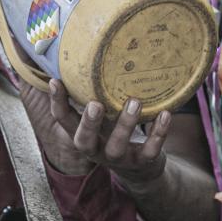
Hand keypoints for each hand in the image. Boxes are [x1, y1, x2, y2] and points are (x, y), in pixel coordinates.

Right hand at [20, 79, 171, 185]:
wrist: (140, 167)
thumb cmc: (113, 131)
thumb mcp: (100, 116)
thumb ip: (91, 95)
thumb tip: (77, 53)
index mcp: (81, 133)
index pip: (63, 120)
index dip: (57, 102)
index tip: (55, 81)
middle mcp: (95, 148)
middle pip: (83, 141)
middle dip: (89, 123)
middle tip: (95, 104)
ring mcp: (118, 157)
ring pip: (117, 146)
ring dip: (125, 124)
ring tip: (135, 101)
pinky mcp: (142, 162)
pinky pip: (150, 151)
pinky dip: (158, 133)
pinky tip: (165, 114)